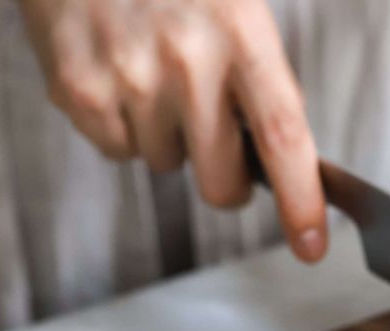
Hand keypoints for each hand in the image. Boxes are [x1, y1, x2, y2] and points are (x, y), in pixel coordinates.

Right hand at [19, 0, 326, 261]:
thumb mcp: (234, 0)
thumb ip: (258, 73)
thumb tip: (277, 153)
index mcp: (241, 32)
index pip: (283, 138)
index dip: (301, 201)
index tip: (310, 246)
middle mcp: (186, 61)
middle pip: (222, 184)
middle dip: (226, 181)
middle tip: (218, 145)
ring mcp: (128, 79)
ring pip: (165, 164)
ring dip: (167, 135)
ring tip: (150, 69)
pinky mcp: (79, 91)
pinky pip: (117, 149)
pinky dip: (123, 124)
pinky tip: (117, 71)